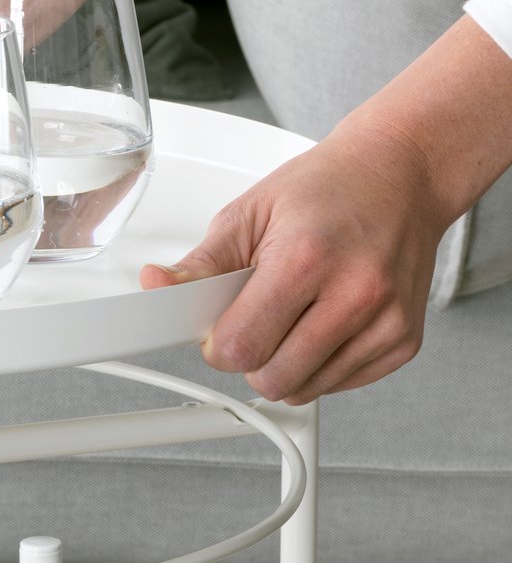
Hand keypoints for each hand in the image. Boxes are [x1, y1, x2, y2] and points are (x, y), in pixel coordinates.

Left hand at [140, 120, 447, 402]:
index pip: (240, 346)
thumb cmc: (326, 188)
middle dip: (249, 356)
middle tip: (256, 318)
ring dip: (284, 364)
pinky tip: (323, 322)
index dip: (217, 344)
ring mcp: (387, 321)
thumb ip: (201, 263)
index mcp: (307, 258)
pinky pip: (336, 385)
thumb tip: (156, 285)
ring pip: (304, 389)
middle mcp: (356, 292)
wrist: (402, 173)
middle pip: (272, 377)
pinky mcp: (405, 342)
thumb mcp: (250, 213)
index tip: (218, 328)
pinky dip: (319, 365)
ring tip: (293, 314)